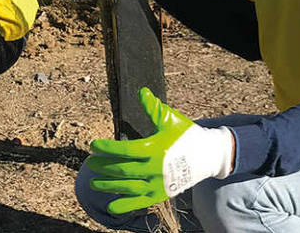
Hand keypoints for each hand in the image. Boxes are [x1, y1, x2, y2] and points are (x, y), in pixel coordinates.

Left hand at [86, 88, 233, 213]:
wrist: (209, 156)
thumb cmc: (187, 134)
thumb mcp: (171, 119)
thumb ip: (153, 108)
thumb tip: (141, 91)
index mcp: (156, 148)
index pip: (125, 149)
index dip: (107, 148)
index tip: (93, 145)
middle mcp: (156, 168)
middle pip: (123, 169)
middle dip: (103, 166)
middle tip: (89, 163)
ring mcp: (159, 184)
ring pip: (128, 187)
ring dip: (108, 185)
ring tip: (93, 182)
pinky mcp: (162, 194)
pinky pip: (140, 202)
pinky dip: (125, 206)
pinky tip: (110, 207)